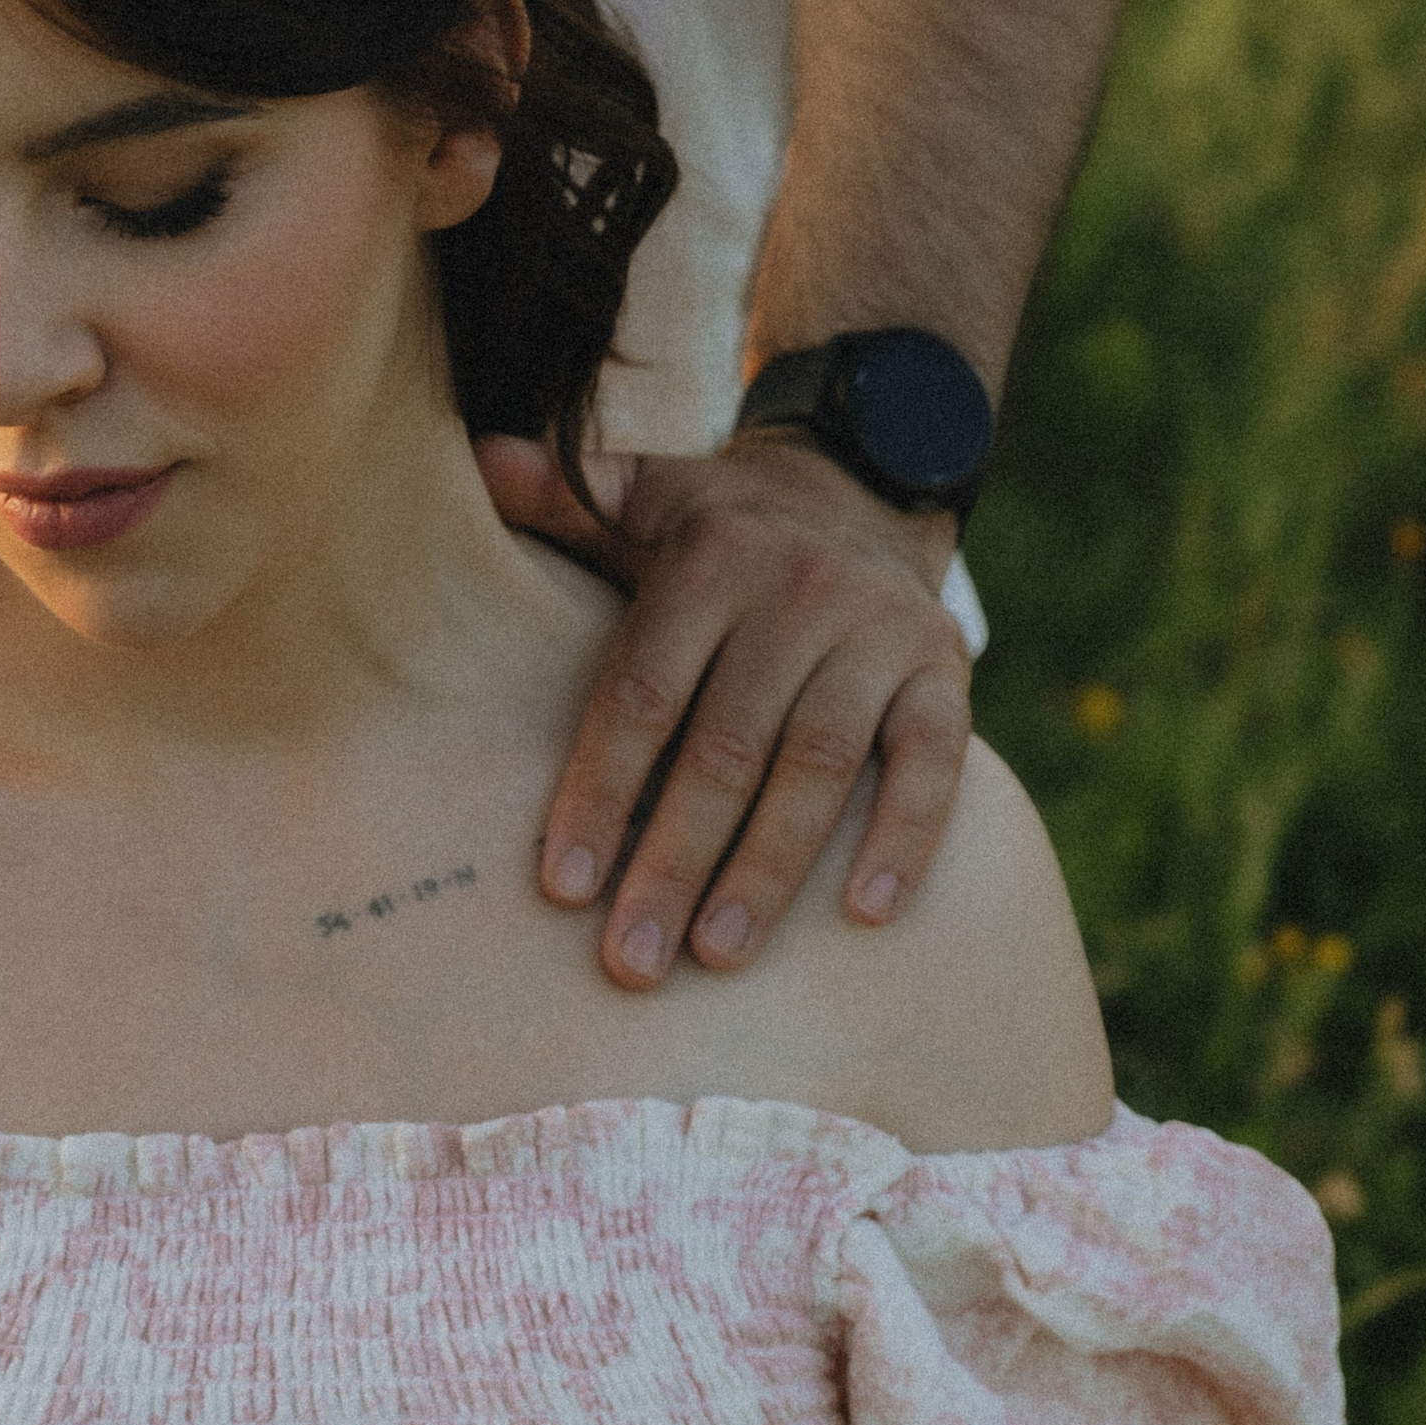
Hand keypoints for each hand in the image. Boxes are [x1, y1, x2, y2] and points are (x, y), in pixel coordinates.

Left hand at [472, 430, 972, 985]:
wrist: (862, 494)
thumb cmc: (719, 537)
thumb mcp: (645, 505)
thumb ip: (568, 498)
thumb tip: (479, 463)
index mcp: (710, 560)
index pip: (644, 694)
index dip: (600, 792)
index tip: (563, 886)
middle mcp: (800, 591)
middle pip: (726, 748)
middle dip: (673, 862)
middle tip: (632, 961)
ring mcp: (880, 633)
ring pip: (818, 767)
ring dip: (767, 871)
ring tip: (717, 955)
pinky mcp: (946, 671)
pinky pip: (932, 765)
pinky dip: (903, 839)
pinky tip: (864, 915)